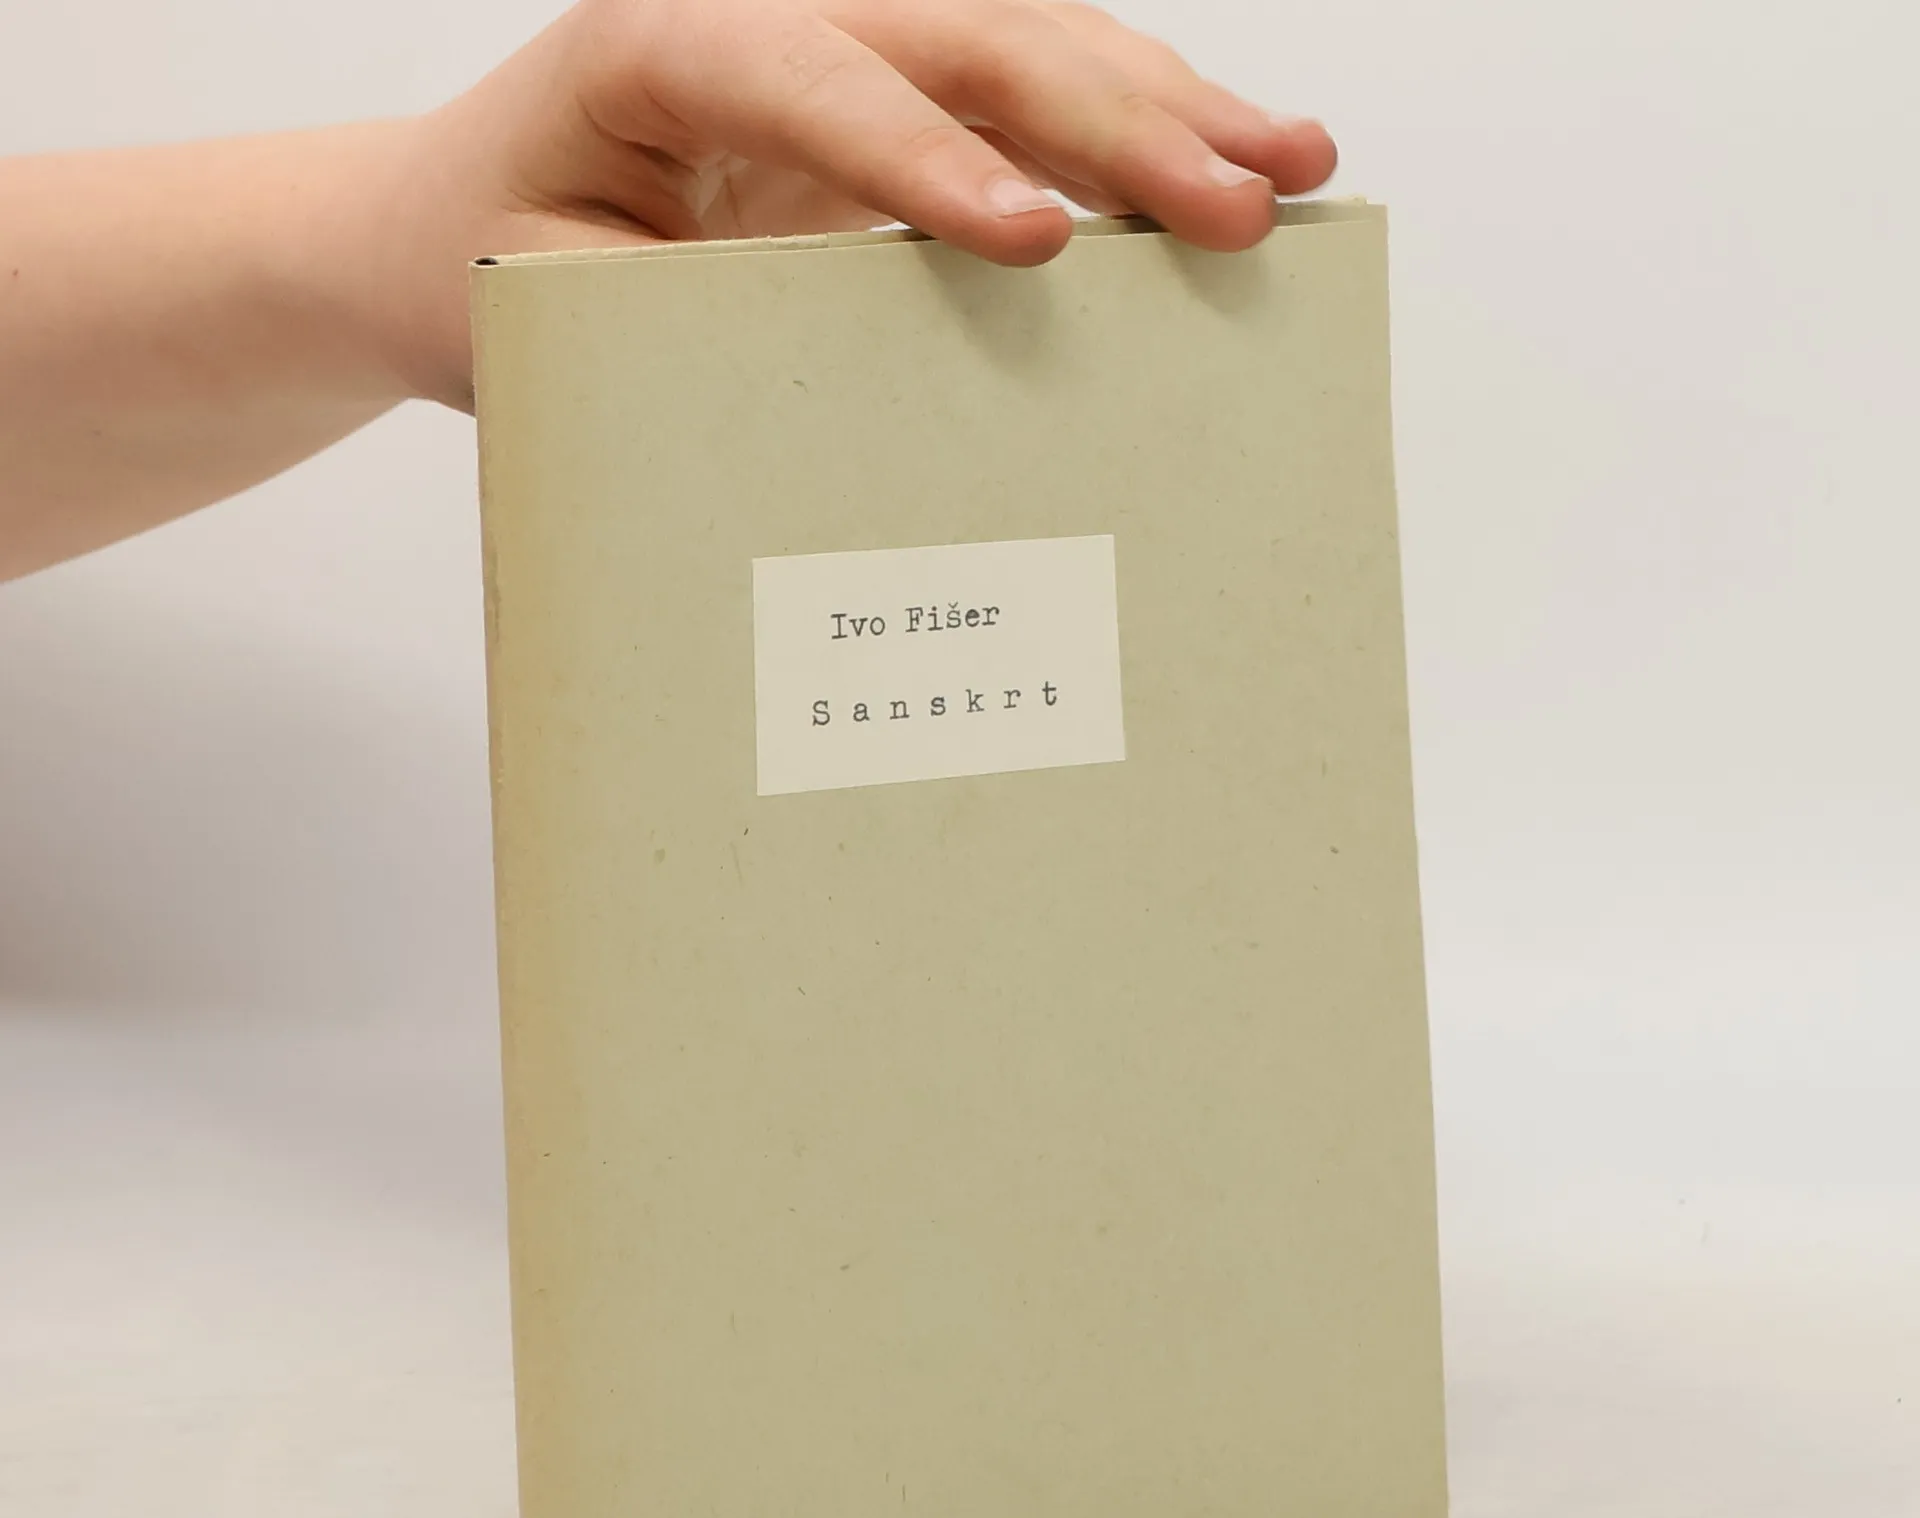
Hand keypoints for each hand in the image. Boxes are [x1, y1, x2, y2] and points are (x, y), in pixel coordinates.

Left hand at [385, 0, 1337, 403]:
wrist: (447, 224)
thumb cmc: (496, 264)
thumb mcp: (554, 309)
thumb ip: (683, 322)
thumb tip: (853, 391)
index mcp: (660, 46)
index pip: (817, 76)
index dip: (932, 156)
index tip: (1034, 241)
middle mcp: (771, 12)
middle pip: (971, 39)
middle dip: (1117, 125)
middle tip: (1238, 202)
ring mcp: (845, 44)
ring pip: (1029, 44)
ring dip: (1167, 105)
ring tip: (1291, 163)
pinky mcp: (893, 99)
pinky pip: (1029, 95)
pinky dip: (1134, 127)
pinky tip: (1231, 154)